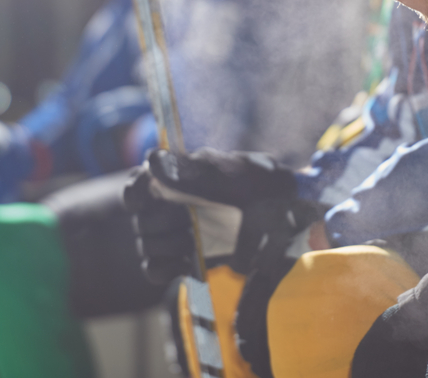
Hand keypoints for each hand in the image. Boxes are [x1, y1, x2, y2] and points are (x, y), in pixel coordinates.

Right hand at [124, 148, 320, 277]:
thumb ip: (197, 168)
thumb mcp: (238, 171)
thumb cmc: (266, 186)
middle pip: (142, 216)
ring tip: (194, 240)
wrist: (292, 219)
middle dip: (161, 221)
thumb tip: (153, 161)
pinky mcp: (181, 260)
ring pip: (147, 242)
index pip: (138, 183)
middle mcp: (171, 204)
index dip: (135, 192)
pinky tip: (184, 262)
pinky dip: (163, 267)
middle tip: (187, 222)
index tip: (142, 198)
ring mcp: (174, 233)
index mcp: (178, 176)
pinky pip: (154, 268)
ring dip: (167, 243)